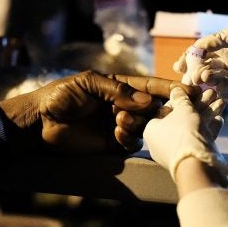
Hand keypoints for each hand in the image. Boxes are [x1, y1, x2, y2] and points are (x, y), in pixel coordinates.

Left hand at [0, 70, 193, 153]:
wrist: (40, 123)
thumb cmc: (60, 97)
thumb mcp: (87, 83)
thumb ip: (117, 90)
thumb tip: (145, 101)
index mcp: (118, 87)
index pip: (148, 86)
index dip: (168, 88)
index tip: (188, 91)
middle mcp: (122, 106)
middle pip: (151, 107)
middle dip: (156, 109)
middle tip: (156, 111)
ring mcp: (118, 125)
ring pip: (144, 126)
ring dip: (138, 123)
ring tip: (121, 120)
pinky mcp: (112, 143)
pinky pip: (131, 142)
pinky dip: (129, 138)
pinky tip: (117, 133)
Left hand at [143, 87, 227, 190]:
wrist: (197, 165)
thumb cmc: (184, 132)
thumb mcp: (183, 109)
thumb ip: (180, 98)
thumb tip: (176, 90)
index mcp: (151, 130)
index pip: (165, 109)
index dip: (182, 97)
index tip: (195, 90)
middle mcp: (159, 142)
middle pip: (181, 118)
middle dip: (199, 105)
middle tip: (213, 93)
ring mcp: (174, 152)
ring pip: (192, 129)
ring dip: (207, 115)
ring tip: (222, 102)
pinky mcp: (188, 160)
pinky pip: (197, 141)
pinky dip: (208, 130)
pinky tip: (219, 120)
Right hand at [173, 22, 227, 100]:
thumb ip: (224, 36)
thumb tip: (202, 44)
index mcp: (222, 52)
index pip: (199, 56)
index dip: (188, 60)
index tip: (178, 65)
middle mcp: (223, 66)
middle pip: (200, 70)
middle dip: (192, 72)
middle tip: (188, 75)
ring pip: (208, 82)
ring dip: (202, 79)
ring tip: (200, 76)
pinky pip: (221, 91)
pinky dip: (215, 86)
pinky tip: (213, 81)